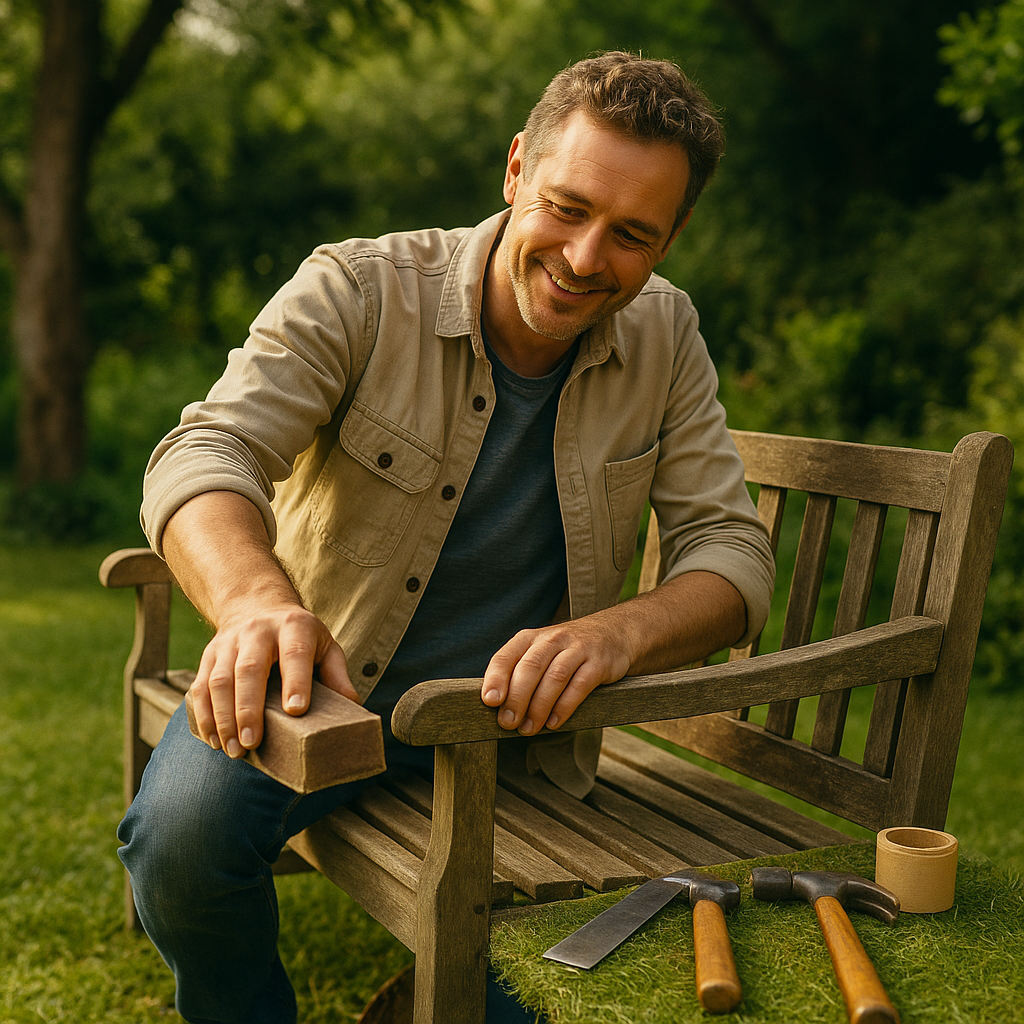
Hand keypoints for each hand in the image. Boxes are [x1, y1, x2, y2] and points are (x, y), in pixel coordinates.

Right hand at [188, 601, 358, 757]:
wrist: (257, 605)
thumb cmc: (299, 636)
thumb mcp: (325, 645)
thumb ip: (337, 675)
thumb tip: (353, 707)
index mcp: (294, 627)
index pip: (295, 654)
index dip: (296, 681)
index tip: (296, 711)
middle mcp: (258, 631)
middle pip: (249, 669)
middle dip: (248, 709)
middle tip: (252, 743)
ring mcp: (230, 643)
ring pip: (219, 680)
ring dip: (223, 718)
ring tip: (233, 750)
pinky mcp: (209, 655)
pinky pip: (200, 687)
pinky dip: (204, 716)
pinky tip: (213, 739)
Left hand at [480, 616, 631, 735]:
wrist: (613, 633)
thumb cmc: (566, 651)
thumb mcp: (540, 653)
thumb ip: (519, 673)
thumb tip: (497, 707)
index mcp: (530, 638)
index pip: (506, 656)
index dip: (496, 679)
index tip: (489, 702)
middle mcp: (552, 639)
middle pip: (530, 668)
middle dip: (516, 698)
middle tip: (508, 723)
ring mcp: (577, 649)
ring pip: (554, 677)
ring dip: (539, 706)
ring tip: (529, 728)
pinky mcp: (598, 662)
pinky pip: (580, 685)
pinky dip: (565, 706)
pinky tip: (554, 723)